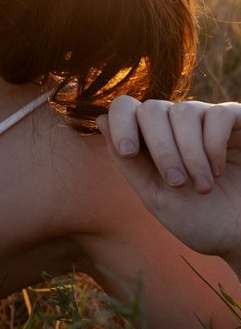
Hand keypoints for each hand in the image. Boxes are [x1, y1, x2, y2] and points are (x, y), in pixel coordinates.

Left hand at [98, 96, 240, 262]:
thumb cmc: (201, 220)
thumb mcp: (156, 197)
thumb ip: (129, 162)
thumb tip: (101, 120)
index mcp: (150, 140)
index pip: (125, 108)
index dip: (121, 122)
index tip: (129, 151)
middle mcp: (175, 125)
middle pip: (151, 108)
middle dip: (160, 147)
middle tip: (176, 182)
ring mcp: (207, 121)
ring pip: (183, 111)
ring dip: (189, 152)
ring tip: (202, 186)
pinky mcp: (237, 122)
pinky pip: (217, 114)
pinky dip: (213, 143)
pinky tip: (219, 169)